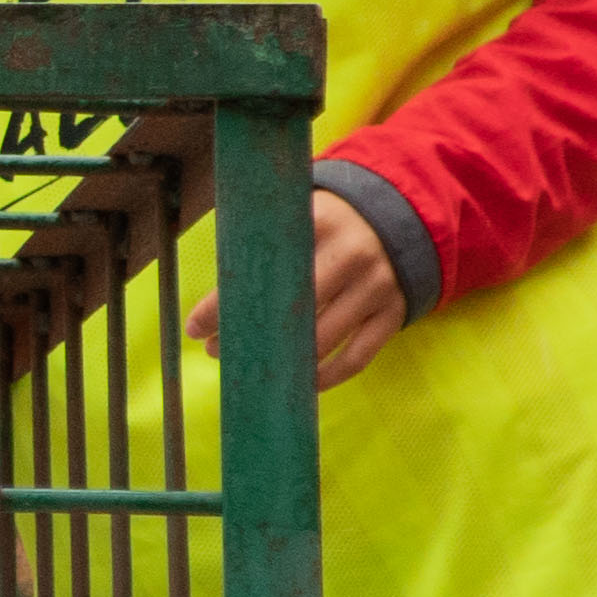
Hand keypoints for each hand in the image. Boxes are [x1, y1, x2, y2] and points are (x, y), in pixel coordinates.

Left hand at [187, 187, 411, 391]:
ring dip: (283, 363)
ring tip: (253, 368)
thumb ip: (262, 237)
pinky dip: (328, 377)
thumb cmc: (331, 220)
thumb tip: (213, 287)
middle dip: (249, 337)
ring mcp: (376, 286)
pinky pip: (358, 357)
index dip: (223, 303)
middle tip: (215, 351)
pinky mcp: (394, 312)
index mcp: (319, 222)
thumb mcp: (300, 212)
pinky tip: (301, 384)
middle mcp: (352, 254)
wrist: (402, 214)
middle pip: (292, 310)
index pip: (263, 270)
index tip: (194, 327)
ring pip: (323, 340)